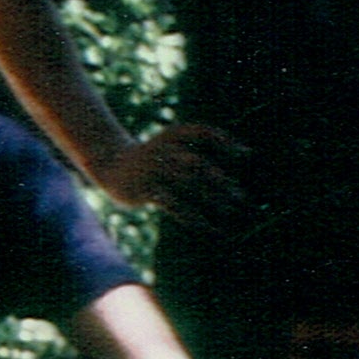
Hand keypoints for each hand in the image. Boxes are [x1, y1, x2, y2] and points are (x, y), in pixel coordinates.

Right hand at [97, 121, 253, 229]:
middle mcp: (162, 150)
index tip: (247, 154)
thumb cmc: (152, 159)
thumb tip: (242, 161)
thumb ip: (198, 153)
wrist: (111, 165)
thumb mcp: (170, 147)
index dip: (224, 141)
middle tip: (241, 197)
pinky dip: (193, 216)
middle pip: (197, 164)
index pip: (201, 132)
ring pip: (187, 185)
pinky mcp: (144, 188)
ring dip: (211, 199)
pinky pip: (173, 204)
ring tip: (229, 211)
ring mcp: (152, 169)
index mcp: (171, 136)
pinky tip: (208, 226)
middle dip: (220, 181)